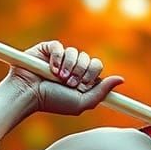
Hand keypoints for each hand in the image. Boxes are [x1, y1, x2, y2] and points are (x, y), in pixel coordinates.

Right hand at [4, 40, 123, 114]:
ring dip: (67, 67)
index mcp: (82, 77)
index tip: (82, 85)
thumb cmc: (53, 102)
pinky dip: (57, 58)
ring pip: (74, 52)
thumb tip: (121, 79)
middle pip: (87, 58)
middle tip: (68, 83)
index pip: (97, 66)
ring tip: (57, 78)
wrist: (29, 95)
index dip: (92, 74)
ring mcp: (60, 57)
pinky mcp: (47, 49)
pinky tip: (50, 69)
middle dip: (79, 72)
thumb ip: (101, 92)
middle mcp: (72, 66)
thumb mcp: (81, 102)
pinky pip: (59, 46)